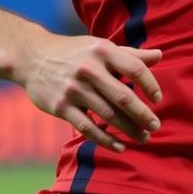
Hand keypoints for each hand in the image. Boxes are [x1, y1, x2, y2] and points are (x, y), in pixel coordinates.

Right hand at [15, 35, 163, 150]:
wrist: (32, 57)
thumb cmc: (75, 52)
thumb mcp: (101, 47)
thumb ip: (130, 54)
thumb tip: (160, 56)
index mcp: (103, 50)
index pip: (135, 68)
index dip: (150, 85)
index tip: (158, 99)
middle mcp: (89, 69)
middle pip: (123, 96)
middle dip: (143, 114)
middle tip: (155, 126)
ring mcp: (74, 89)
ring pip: (108, 115)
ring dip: (129, 129)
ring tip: (143, 137)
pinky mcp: (61, 107)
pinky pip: (88, 128)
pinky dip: (106, 139)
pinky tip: (119, 146)